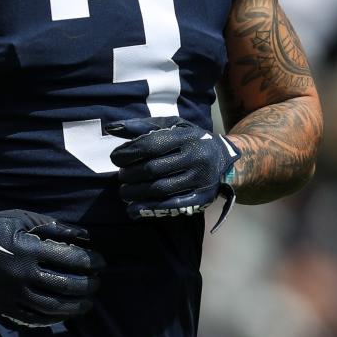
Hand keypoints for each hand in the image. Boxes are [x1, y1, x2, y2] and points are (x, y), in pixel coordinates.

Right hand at [0, 209, 104, 326]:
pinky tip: (65, 312)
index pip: (70, 259)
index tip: (101, 261)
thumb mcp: (21, 218)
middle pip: (65, 285)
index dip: (90, 261)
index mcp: (28, 250)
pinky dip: (53, 317)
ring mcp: (14, 293)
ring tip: (87, 301)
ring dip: (75, 305)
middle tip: (98, 281)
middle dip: (87, 284)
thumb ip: (53, 227)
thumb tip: (83, 236)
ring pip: (53, 306)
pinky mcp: (5, 305)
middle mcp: (23, 274)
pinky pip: (34, 317)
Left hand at [106, 117, 240, 223]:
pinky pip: (172, 206)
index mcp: (185, 136)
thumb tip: (112, 128)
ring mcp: (200, 179)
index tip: (115, 158)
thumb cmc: (188, 139)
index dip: (128, 153)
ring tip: (124, 192)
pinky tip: (133, 209)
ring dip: (136, 193)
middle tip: (120, 176)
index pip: (150, 145)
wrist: (225, 159)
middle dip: (130, 175)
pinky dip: (150, 209)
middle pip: (153, 169)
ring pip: (160, 189)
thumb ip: (140, 126)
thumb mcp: (170, 126)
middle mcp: (195, 157)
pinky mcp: (202, 198)